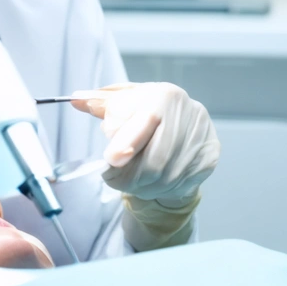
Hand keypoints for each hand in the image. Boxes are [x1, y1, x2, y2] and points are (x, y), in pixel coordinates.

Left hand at [72, 82, 219, 205]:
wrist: (184, 126)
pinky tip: (151, 183)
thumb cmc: (146, 114)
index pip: (146, 120)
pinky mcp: (209, 157)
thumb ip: (100, 103)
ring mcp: (202, 137)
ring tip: (130, 181)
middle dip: (129, 176)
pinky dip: (159, 190)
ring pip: (166, 177)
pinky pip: (180, 185)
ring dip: (142, 187)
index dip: (128, 142)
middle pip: (155, 159)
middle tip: (113, 178)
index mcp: (164, 95)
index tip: (112, 159)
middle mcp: (189, 113)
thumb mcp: (123, 103)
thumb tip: (76, 99)